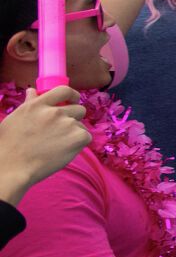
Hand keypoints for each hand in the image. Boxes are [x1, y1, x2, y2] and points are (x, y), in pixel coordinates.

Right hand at [0, 86, 89, 204]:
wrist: (12, 166)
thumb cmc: (9, 144)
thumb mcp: (16, 117)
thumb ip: (29, 103)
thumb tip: (32, 91)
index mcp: (38, 105)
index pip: (64, 90)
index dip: (72, 96)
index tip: (73, 101)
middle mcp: (55, 112)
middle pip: (78, 109)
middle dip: (74, 118)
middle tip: (63, 131)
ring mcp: (67, 124)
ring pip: (81, 125)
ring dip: (74, 133)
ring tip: (58, 144)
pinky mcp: (78, 137)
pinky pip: (86, 136)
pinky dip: (79, 144)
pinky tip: (65, 150)